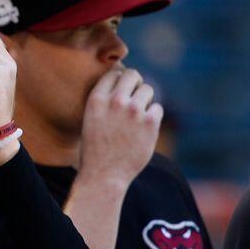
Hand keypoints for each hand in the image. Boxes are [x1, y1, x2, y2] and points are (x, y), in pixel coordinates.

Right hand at [77, 66, 161, 186]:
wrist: (104, 175)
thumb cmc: (95, 149)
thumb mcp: (91, 119)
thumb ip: (105, 101)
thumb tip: (123, 81)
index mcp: (96, 100)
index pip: (113, 73)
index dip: (119, 80)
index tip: (121, 90)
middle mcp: (115, 101)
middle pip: (133, 75)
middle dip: (135, 84)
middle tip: (134, 97)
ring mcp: (134, 111)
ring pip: (148, 90)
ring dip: (145, 100)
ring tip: (137, 117)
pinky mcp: (151, 122)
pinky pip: (157, 108)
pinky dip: (152, 117)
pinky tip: (143, 130)